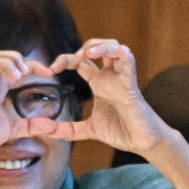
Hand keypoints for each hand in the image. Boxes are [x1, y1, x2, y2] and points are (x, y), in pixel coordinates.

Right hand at [0, 51, 50, 165]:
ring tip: (17, 75)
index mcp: (0, 88)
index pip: (16, 67)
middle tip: (27, 71)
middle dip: (14, 58)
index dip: (33, 65)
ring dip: (4, 64)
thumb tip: (53, 126)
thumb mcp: (15, 129)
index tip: (50, 73)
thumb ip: (33, 125)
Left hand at [40, 40, 168, 154]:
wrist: (141, 142)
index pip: (80, 62)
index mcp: (98, 84)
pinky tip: (119, 51)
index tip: (52, 69)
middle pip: (96, 48)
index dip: (65, 60)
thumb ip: (70, 130)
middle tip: (72, 60)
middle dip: (83, 49)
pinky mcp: (131, 86)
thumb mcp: (89, 130)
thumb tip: (47, 131)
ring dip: (101, 46)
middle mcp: (109, 77)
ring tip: (89, 53)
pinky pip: (130, 64)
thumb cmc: (121, 131)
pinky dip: (125, 55)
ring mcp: (120, 79)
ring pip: (113, 49)